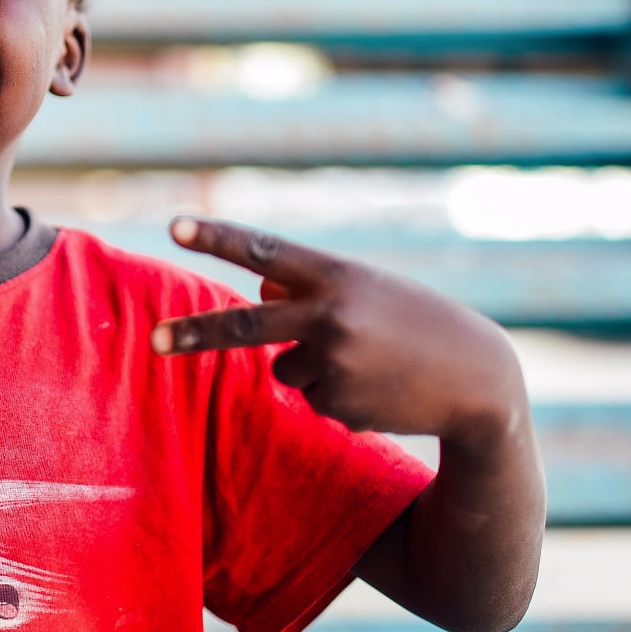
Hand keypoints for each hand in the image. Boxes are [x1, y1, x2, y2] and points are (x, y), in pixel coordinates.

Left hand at [151, 217, 525, 445]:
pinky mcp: (340, 404)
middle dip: (193, 335)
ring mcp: (334, 363)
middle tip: (152, 340)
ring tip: (369, 364)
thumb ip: (310, 286)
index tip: (175, 227)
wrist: (478, 381)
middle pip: (244, 327)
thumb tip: (255, 293)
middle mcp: (331, 316)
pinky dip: (336, 395)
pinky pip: (312, 399)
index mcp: (338, 275)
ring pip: (284, 369)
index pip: (265, 251)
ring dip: (312, 368)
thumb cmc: (417, 324)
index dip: (217, 238)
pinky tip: (378, 390)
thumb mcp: (368, 290)